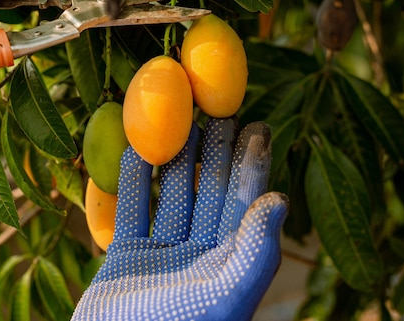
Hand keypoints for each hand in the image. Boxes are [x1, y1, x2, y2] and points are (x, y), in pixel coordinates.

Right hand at [73, 117, 288, 320]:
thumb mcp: (221, 296)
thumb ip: (252, 252)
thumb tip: (279, 200)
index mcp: (227, 264)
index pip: (244, 204)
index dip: (251, 164)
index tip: (256, 124)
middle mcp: (198, 256)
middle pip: (208, 192)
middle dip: (214, 152)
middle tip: (216, 108)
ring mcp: (160, 255)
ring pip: (171, 196)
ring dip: (174, 159)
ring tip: (178, 120)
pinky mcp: (124, 258)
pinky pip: (131, 211)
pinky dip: (131, 181)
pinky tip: (133, 150)